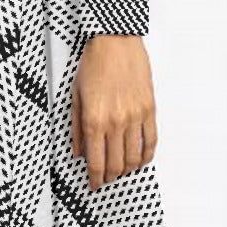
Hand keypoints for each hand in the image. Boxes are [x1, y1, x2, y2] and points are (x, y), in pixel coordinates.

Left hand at [70, 34, 157, 189]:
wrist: (115, 41)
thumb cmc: (93, 64)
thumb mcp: (75, 96)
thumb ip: (76, 128)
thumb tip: (77, 152)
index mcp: (94, 119)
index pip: (96, 161)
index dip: (95, 178)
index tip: (93, 184)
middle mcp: (116, 122)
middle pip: (116, 164)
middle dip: (110, 177)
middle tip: (105, 179)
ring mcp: (135, 117)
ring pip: (135, 158)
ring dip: (128, 170)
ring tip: (121, 171)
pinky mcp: (149, 109)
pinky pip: (151, 141)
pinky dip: (146, 156)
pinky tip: (140, 160)